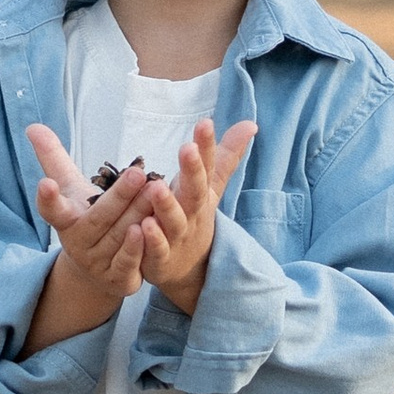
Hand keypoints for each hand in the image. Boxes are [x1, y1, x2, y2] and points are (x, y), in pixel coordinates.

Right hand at [20, 124, 162, 347]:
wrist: (96, 271)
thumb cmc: (86, 218)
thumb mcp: (70, 189)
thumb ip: (53, 158)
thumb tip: (32, 126)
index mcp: (66, 221)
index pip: (53, 210)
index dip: (48, 199)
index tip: (45, 184)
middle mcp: (79, 244)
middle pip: (98, 219)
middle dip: (119, 197)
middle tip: (138, 173)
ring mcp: (98, 264)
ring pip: (120, 237)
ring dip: (138, 215)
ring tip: (156, 192)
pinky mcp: (118, 279)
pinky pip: (129, 262)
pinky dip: (138, 248)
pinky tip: (150, 228)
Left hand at [136, 116, 255, 316]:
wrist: (191, 270)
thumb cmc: (195, 217)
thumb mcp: (210, 187)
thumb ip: (225, 156)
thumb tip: (250, 124)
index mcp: (202, 192)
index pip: (208, 165)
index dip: (207, 145)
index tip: (205, 123)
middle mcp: (192, 212)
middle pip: (195, 191)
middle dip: (193, 170)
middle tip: (187, 148)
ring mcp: (178, 236)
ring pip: (174, 220)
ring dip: (167, 205)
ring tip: (157, 187)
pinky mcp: (161, 258)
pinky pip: (157, 248)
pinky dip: (151, 239)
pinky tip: (142, 225)